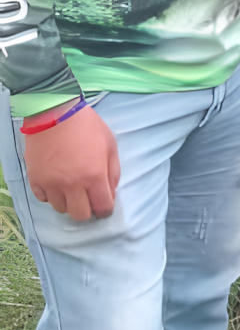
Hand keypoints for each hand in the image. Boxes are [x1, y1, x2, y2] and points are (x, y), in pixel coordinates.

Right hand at [24, 105, 119, 220]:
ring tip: (72, 188)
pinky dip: (52, 196)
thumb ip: (113, 173)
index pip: (102, 207)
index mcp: (94, 176)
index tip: (105, 206)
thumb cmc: (87, 127)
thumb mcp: (110, 146)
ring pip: (61, 209)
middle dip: (88, 210)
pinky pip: (44, 199)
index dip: (106, 210)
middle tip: (89, 199)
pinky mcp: (35, 180)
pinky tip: (57, 184)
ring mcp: (51, 184)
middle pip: (80, 215)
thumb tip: (110, 193)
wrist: (55, 114)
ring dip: (69, 202)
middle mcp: (72, 184)